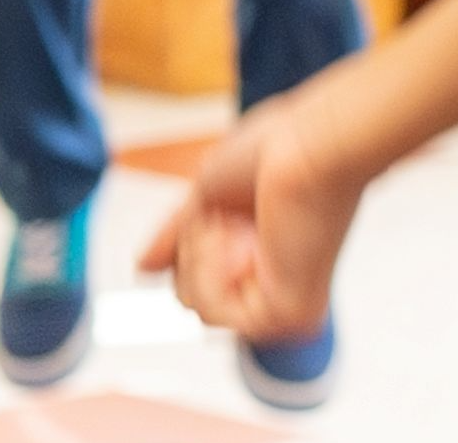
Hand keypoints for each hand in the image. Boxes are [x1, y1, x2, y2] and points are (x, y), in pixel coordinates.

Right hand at [141, 98, 361, 339]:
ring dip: (203, 256)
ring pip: (196, 305)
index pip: (193, 274)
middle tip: (232, 215)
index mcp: (262, 252)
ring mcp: (286, 299)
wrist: (314, 144)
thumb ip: (176, 236)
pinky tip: (246, 243)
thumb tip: (143, 268)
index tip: (217, 208)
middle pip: (188, 295)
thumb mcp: (206, 193)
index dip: (188, 240)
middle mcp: (278, 279)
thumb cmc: (276, 150)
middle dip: (193, 248)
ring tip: (241, 226)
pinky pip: (215, 315)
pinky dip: (215, 275)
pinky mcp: (293, 313)